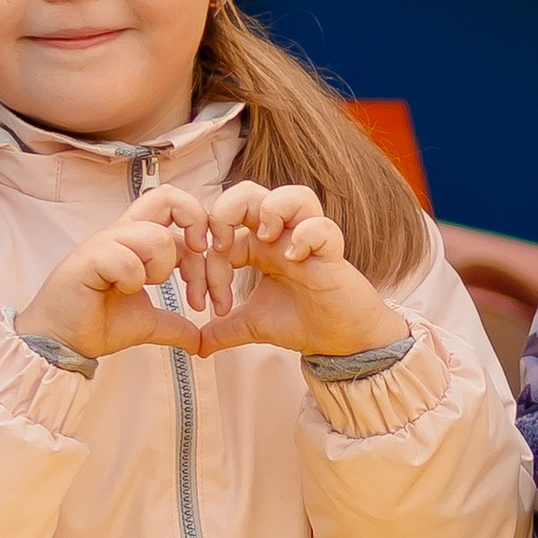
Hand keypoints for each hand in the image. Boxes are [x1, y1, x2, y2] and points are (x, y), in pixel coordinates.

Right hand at [16, 186, 221, 363]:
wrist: (61, 342)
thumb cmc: (97, 322)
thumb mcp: (148, 323)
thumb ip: (176, 324)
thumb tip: (200, 340)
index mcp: (136, 240)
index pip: (181, 212)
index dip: (207, 238)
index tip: (214, 278)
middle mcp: (121, 233)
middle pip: (168, 196)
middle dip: (197, 224)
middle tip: (201, 260)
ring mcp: (103, 243)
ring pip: (156, 235)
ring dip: (162, 267)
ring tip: (146, 286)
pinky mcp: (87, 260)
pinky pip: (127, 259)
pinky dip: (133, 279)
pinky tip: (121, 291)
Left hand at [193, 182, 415, 363]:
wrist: (341, 342)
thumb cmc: (303, 322)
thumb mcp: (252, 326)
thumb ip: (223, 330)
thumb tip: (196, 345)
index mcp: (259, 248)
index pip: (223, 234)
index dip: (208, 263)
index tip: (213, 305)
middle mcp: (282, 238)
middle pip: (251, 192)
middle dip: (228, 209)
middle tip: (222, 244)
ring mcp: (308, 243)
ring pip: (293, 195)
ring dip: (271, 209)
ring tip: (264, 237)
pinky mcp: (333, 255)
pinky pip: (322, 228)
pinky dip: (306, 235)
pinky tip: (294, 258)